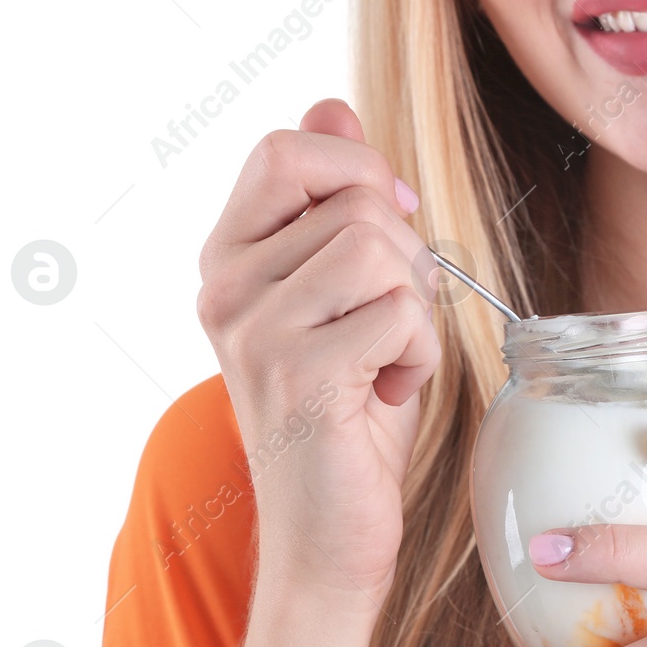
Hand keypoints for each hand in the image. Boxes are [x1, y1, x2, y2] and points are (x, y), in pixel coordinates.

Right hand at [197, 99, 440, 610]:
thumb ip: (333, 206)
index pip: (284, 150)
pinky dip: (420, 356)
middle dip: (405, 257)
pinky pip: (401, 312)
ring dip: (415, 310)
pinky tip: (387, 395)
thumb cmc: (347, 419)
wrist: (327, 538)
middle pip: (353, 200)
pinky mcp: (298, 372)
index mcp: (229, 260)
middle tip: (386, 325)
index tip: (391, 222)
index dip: (357, 171)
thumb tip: (334, 109)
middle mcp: (225, 288)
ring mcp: (254, 329)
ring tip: (385, 362)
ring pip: (380, 250)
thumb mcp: (345, 300)